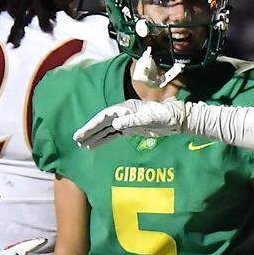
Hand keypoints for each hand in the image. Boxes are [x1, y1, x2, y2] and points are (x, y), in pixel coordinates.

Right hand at [73, 99, 190, 148]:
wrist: (177, 119)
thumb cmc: (165, 116)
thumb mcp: (150, 118)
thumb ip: (132, 121)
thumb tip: (115, 124)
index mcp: (126, 108)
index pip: (105, 116)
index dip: (93, 124)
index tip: (83, 133)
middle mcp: (124, 113)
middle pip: (103, 122)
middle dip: (90, 131)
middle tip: (76, 139)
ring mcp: (127, 121)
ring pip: (107, 129)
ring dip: (95, 136)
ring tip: (82, 144)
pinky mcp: (131, 129)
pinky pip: (114, 135)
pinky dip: (104, 140)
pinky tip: (96, 145)